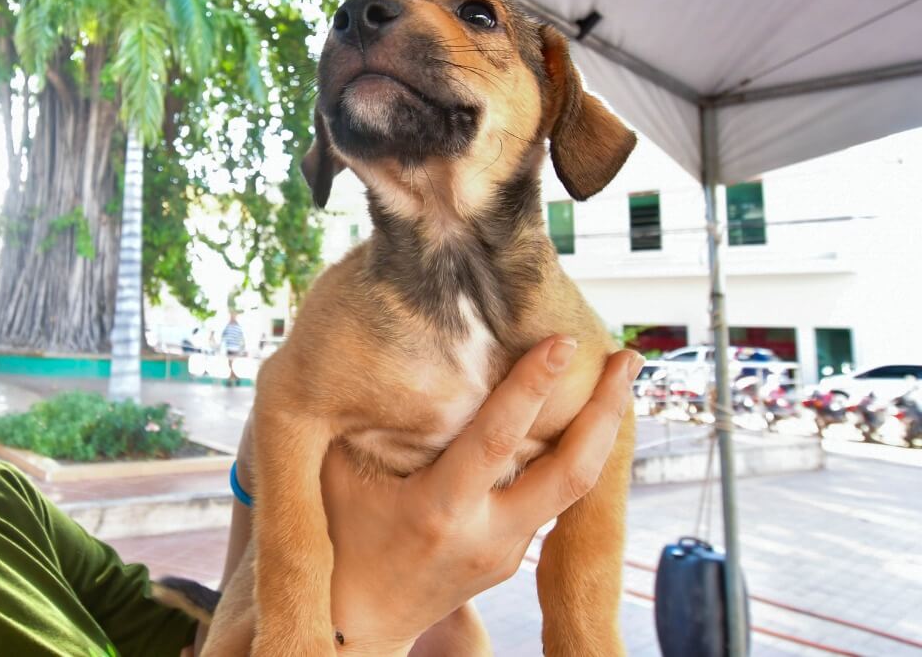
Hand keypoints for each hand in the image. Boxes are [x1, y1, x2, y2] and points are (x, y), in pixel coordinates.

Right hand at [317, 338, 641, 654]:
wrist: (361, 624)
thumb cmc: (343, 539)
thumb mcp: (339, 474)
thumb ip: (367, 420)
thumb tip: (385, 352)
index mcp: (441, 510)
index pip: (498, 438)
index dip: (532, 385)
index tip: (562, 341)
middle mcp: (488, 535)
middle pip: (572, 472)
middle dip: (607, 411)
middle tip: (627, 357)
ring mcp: (508, 551)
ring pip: (573, 487)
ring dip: (599, 431)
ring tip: (617, 377)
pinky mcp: (514, 557)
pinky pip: (552, 499)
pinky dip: (571, 454)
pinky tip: (577, 419)